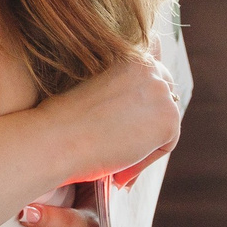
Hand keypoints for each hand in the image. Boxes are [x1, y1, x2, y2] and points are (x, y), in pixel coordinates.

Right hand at [50, 51, 180, 183]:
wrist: (57, 138)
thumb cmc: (62, 121)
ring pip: (164, 125)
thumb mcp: (92, 92)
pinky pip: (165, 145)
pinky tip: (119, 171)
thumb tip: (130, 116)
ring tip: (117, 167)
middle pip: (163, 101)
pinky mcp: (169, 119)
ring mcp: (162, 93)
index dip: (140, 109)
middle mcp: (150, 68)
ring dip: (145, 146)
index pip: (148, 83)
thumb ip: (116, 95)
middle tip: (128, 148)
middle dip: (149, 125)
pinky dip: (144, 162)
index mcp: (128, 55)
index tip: (126, 130)